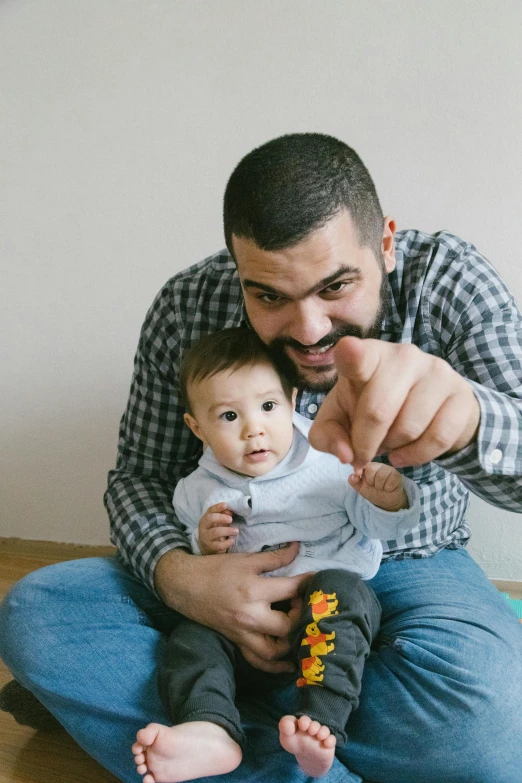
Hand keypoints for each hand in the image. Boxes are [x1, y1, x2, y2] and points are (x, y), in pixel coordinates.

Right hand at [154, 543, 311, 672]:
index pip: (290, 590)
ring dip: (291, 644)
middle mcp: (250, 616)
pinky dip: (274, 665)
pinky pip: (257, 661)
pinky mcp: (237, 641)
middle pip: (287, 626)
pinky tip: (288, 662)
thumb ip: (275, 557)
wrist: (186, 586)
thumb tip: (297, 548)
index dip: (308, 583)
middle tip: (305, 605)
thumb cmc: (217, 570)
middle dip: (301, 616)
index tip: (318, 580)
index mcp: (253, 590)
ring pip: (274, 650)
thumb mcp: (246, 559)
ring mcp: (243, 633)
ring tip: (300, 630)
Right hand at [198, 502, 237, 554]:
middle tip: (231, 519)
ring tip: (236, 531)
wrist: (206, 547)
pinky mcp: (210, 547)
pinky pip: (218, 545)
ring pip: (215, 532)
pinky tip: (232, 541)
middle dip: (221, 517)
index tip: (225, 505)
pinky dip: (226, 543)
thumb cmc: (214, 531)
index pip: (210, 510)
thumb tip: (230, 511)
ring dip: (227, 530)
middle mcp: (203, 527)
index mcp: (206, 518)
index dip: (217, 507)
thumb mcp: (218, 522)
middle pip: (210, 519)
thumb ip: (224, 516)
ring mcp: (206, 538)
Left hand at [309, 336, 479, 469]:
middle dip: (366, 443)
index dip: (351, 354)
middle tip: (363, 452)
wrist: (427, 408)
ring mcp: (436, 371)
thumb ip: (328, 435)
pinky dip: (417, 456)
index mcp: (367, 355)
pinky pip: (437, 438)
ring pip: (408, 428)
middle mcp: (403, 355)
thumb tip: (346, 454)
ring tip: (388, 444)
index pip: (356, 353)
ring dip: (392, 448)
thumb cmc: (371, 408)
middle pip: (378, 410)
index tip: (348, 351)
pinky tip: (405, 453)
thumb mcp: (340, 420)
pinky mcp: (461, 394)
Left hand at [349, 462, 407, 510]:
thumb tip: (352, 476)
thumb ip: (354, 481)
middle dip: (371, 481)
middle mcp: (379, 465)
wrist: (387, 502)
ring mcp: (389, 469)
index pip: (362, 464)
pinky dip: (387, 487)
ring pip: (380, 476)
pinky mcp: (397, 475)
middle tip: (374, 485)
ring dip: (379, 486)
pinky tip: (388, 488)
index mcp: (369, 466)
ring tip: (382, 487)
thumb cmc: (374, 492)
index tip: (364, 481)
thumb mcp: (361, 487)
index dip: (361, 474)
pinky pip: (390, 481)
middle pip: (371, 469)